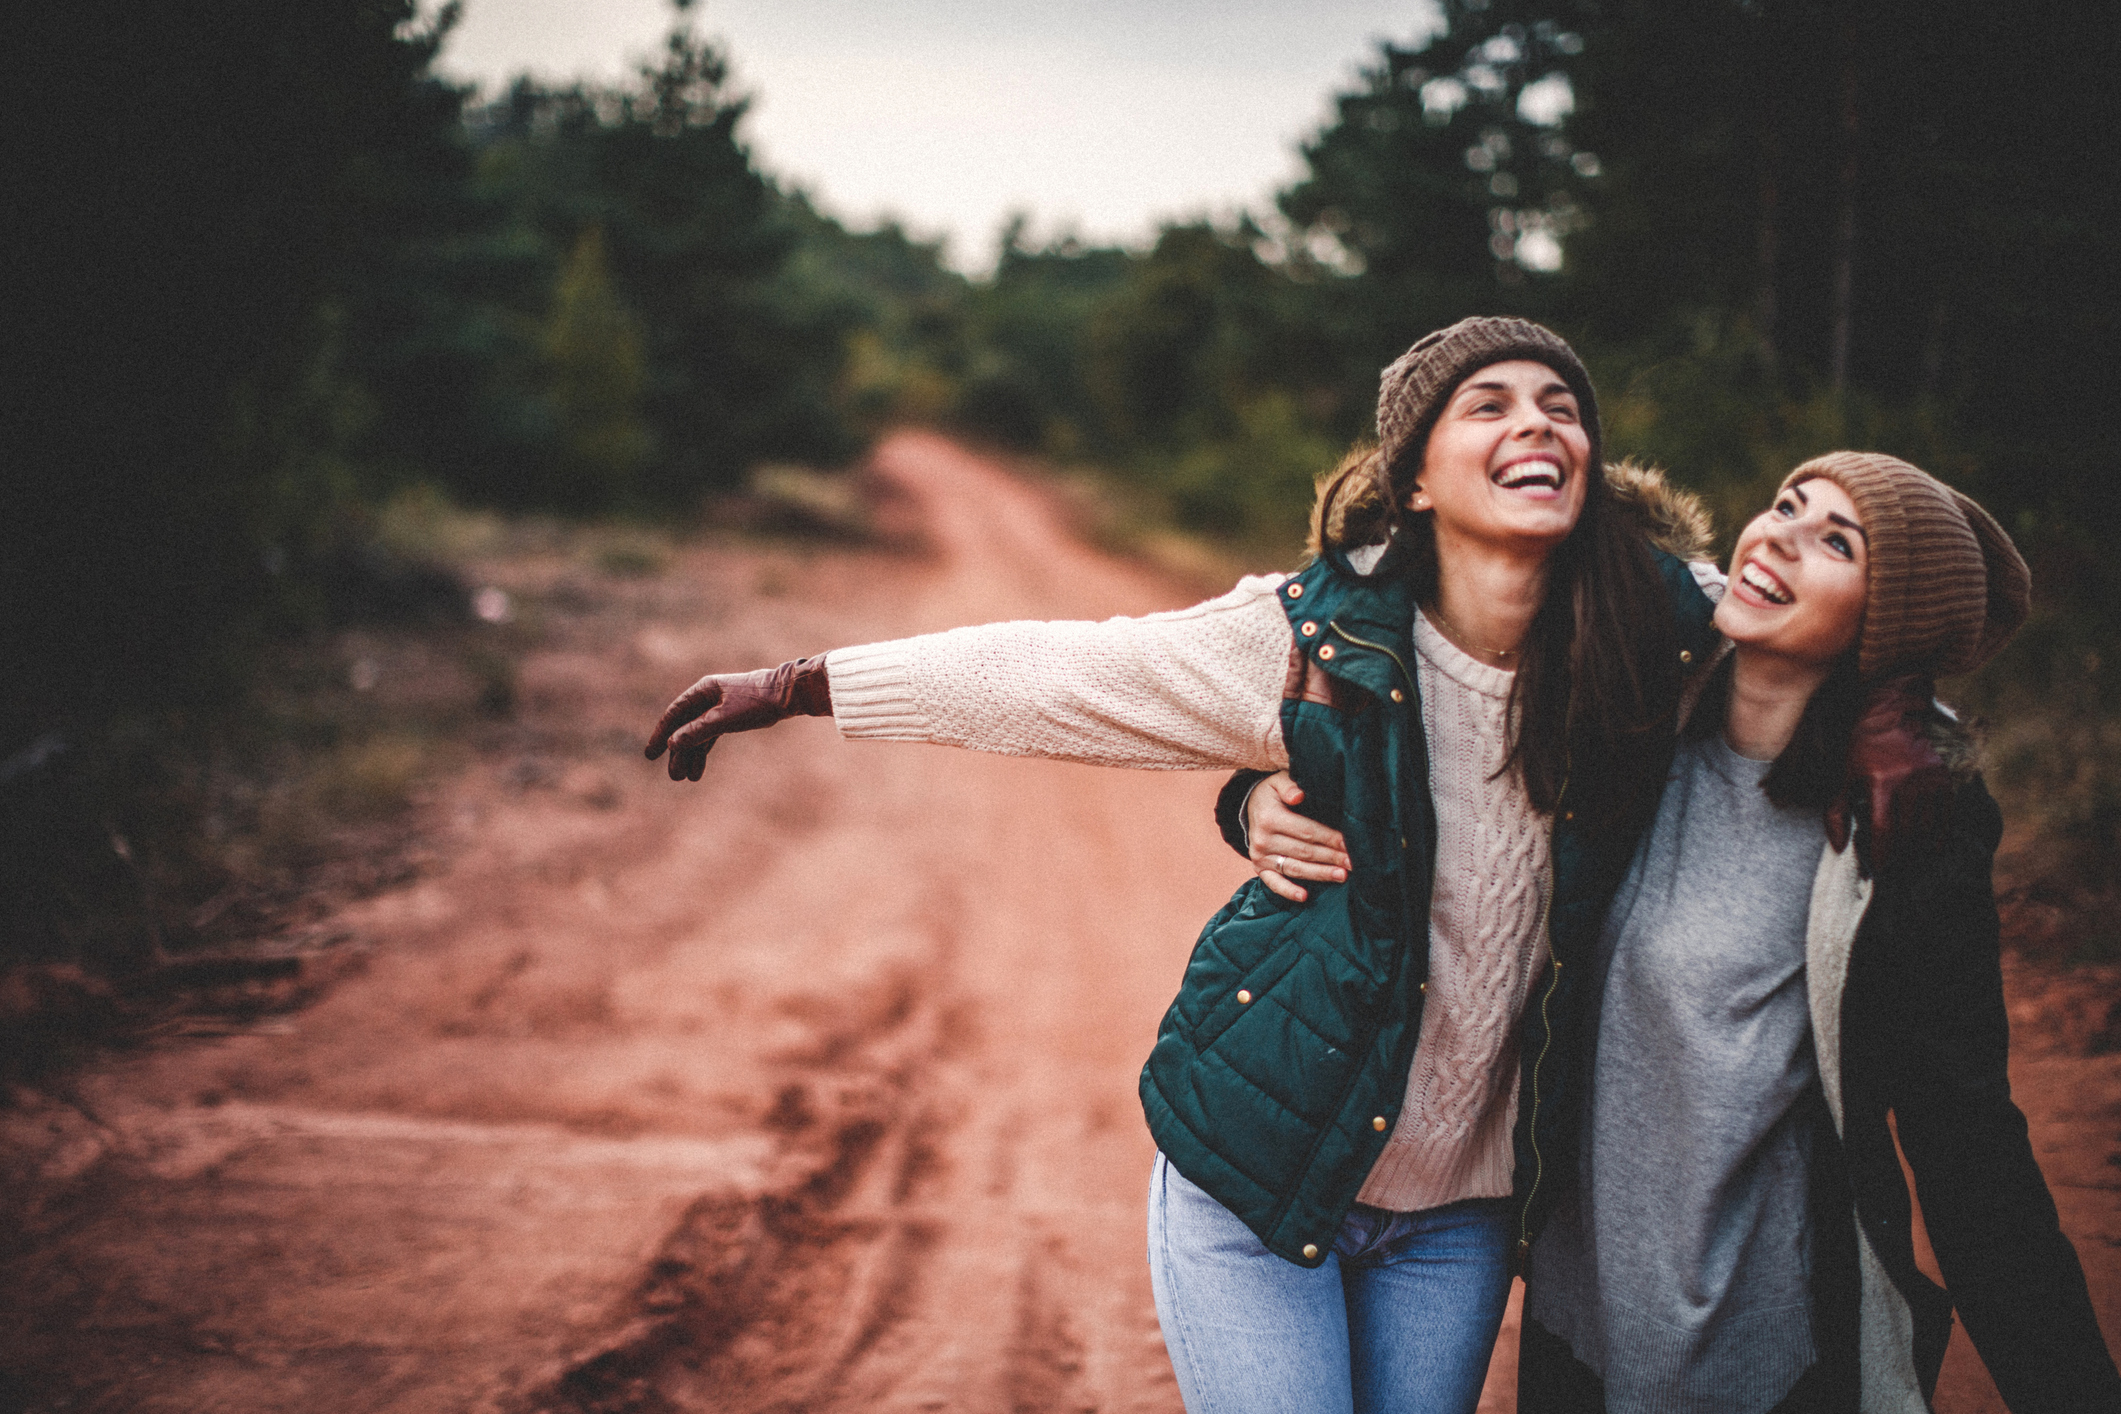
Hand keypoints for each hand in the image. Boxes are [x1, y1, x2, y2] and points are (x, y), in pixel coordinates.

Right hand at [644, 657, 832, 781]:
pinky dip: (704, 751)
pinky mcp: (729, 716)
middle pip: (685, 727)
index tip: (651, 754)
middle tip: (673, 776)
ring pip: (698, 734)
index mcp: (703, 690)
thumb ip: (699, 731)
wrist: (787, 695)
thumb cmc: (757, 702)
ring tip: (686, 778)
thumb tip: (673, 743)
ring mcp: (718, 707)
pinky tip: (698, 771)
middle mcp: (707, 697)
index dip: (662, 734)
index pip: (675, 714)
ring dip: (691, 756)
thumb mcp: (725, 719)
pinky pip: (710, 736)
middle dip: (678, 753)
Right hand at [1246, 771, 1350, 901]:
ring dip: (1319, 874)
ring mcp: (1260, 855)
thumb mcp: (1278, 781)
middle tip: (1353, 863)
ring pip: (1295, 868)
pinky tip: (1304, 896)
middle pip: (1304, 852)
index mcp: (1270, 818)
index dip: (1329, 838)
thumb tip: (1299, 795)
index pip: (1306, 831)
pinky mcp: (1259, 866)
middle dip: (1331, 858)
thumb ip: (1288, 785)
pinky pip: (1274, 882)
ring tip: (1341, 876)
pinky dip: (1287, 891)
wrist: (1251, 805)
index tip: (1349, 844)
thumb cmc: (1274, 792)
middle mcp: (1263, 839)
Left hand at [1826, 674, 1950, 873]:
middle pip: (1909, 834)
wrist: (1888, 712)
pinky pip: (1947, 814)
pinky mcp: (1944, 777)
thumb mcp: (1840, 777)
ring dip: (1919, 849)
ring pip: (1930, 827)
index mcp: (1880, 783)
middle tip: (1893, 870)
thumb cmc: (1857, 748)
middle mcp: (1909, 782)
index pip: (1885, 831)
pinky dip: (1940, 834)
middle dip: (1900, 857)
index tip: (1878, 870)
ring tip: (1909, 860)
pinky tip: (1932, 846)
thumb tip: (1839, 847)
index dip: (1882, 856)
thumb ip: (1836, 813)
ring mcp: (1930, 779)